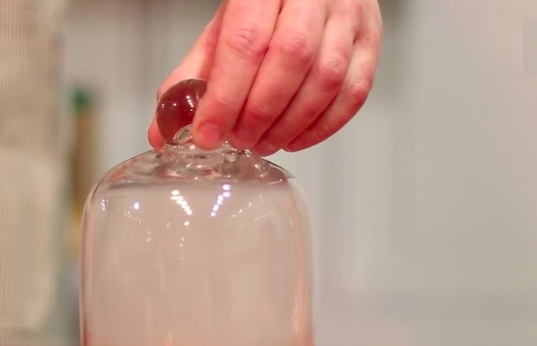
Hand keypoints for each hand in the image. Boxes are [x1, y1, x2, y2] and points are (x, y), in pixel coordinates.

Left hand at [148, 0, 381, 155]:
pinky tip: (295, 138)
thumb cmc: (264, 5)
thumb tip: (164, 132)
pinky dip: (323, 126)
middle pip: (291, 60)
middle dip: (259, 113)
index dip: (225, 97)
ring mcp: (349, 14)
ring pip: (326, 79)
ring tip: (263, 142)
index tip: (208, 134)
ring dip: (290, 124)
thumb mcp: (223, 27)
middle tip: (239, 141)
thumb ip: (194, 76)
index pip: (246, 43)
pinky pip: (354, 91)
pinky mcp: (372, 37)